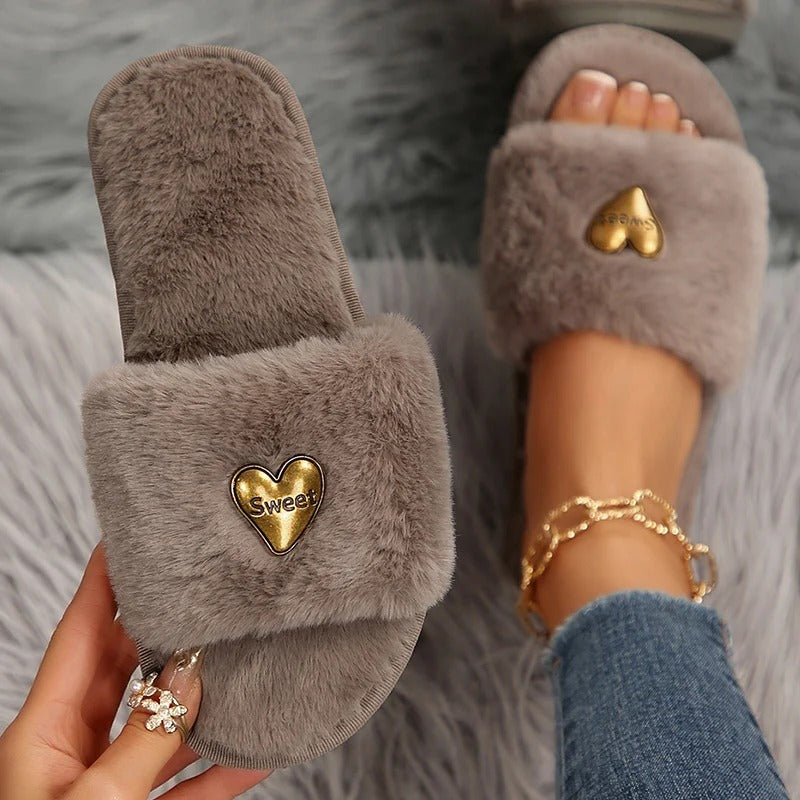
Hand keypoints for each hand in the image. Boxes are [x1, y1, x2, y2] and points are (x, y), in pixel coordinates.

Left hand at [0, 545, 269, 798]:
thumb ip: (145, 740)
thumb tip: (190, 675)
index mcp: (42, 735)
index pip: (78, 637)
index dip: (101, 584)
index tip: (127, 541)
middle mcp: (73, 750)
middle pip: (125, 670)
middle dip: (164, 632)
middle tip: (200, 591)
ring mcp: (106, 784)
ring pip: (161, 726)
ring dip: (203, 704)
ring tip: (241, 666)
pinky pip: (185, 783)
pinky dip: (220, 769)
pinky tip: (255, 755)